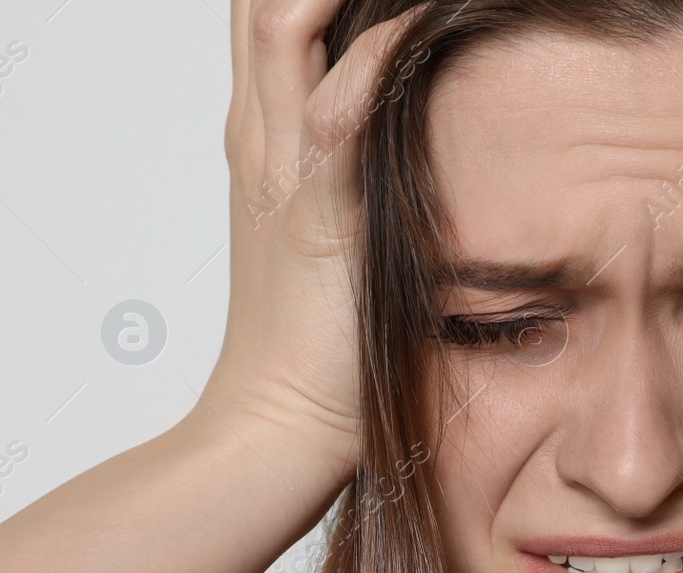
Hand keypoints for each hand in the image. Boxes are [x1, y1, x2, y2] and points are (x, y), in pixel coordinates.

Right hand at [196, 0, 428, 488]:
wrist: (278, 422)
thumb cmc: (317, 342)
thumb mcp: (332, 233)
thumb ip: (359, 180)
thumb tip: (424, 153)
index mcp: (262, 138)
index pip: (267, 17)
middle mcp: (261, 136)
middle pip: (259, 3)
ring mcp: (279, 169)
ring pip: (282, 26)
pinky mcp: (316, 214)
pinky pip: (340, 116)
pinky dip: (379, 62)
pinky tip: (420, 25)